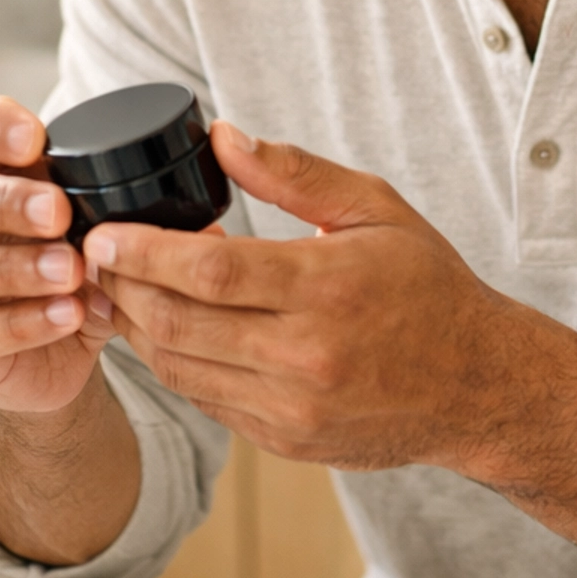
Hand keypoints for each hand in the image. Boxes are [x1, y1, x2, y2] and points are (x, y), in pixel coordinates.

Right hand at [0, 96, 116, 417]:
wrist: (49, 359)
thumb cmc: (81, 277)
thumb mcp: (112, 240)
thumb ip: (144, 223)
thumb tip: (209, 225)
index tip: (35, 141)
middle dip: (7, 202)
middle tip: (58, 212)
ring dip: (14, 266)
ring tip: (69, 272)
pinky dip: (23, 323)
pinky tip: (67, 317)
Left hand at [82, 123, 530, 471]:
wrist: (478, 387)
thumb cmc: (429, 288)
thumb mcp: (376, 209)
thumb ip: (295, 173)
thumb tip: (222, 137)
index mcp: (327, 289)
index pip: (206, 269)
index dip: (142, 252)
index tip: (105, 233)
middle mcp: (305, 356)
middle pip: (176, 322)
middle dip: (122, 287)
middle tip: (98, 257)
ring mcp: (292, 408)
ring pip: (179, 367)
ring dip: (139, 327)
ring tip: (123, 289)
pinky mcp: (285, 441)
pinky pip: (205, 399)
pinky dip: (177, 363)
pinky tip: (172, 329)